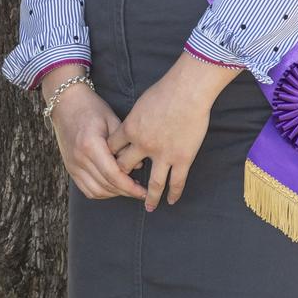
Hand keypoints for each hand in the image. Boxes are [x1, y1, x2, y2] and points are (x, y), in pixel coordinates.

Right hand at [45, 72, 146, 201]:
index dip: (130, 187)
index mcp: (90, 145)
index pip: (113, 175)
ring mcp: (72, 164)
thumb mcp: (111, 120)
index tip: (144, 191)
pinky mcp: (69, 167)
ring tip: (128, 188)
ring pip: (96, 191)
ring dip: (114, 193)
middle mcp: (79, 158)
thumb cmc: (90, 107)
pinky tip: (112, 187)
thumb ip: (124, 145)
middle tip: (141, 191)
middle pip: (106, 185)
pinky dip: (101, 192)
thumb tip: (139, 166)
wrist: (65, 101)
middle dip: (126, 192)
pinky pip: (86, 189)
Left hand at [107, 52, 239, 211]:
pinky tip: (172, 200)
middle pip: (126, 168)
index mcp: (130, 129)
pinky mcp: (182, 158)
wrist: (187, 91)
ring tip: (148, 207)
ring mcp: (163, 154)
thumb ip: (135, 120)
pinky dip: (174, 193)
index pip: (113, 149)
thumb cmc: (164, 91)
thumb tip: (134, 127)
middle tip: (124, 189)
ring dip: (149, 198)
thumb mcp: (141, 104)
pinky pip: (177, 182)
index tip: (110, 165)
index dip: (110, 158)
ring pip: (154, 184)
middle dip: (123, 179)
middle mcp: (143, 145)